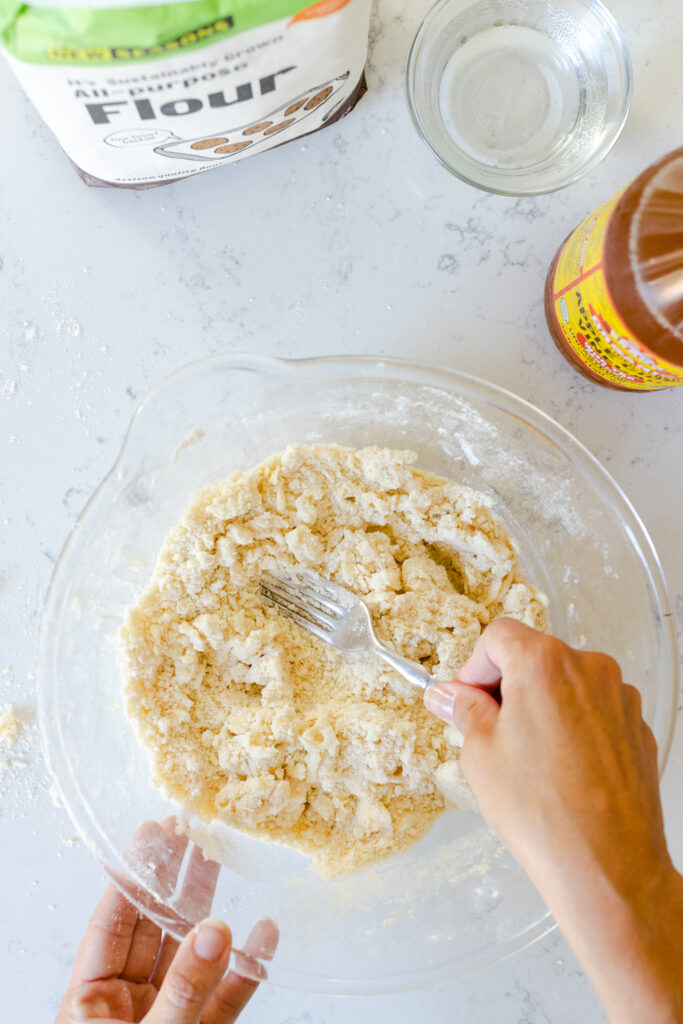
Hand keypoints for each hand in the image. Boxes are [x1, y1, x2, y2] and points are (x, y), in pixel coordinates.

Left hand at [57, 818, 277, 1023]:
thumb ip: (182, 991)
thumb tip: (215, 932)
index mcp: (91, 1003)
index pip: (111, 927)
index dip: (131, 879)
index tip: (149, 834)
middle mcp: (130, 1005)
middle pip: (154, 930)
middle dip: (175, 880)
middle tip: (190, 831)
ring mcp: (171, 1019)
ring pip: (194, 956)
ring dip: (212, 911)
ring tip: (224, 860)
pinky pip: (228, 997)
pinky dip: (248, 967)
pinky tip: (265, 935)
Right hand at [424, 618, 682, 1023]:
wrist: (607, 866)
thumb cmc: (545, 813)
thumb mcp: (480, 754)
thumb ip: (464, 711)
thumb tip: (449, 696)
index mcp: (544, 663)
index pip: (499, 636)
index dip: (474, 667)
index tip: (467, 698)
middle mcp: (589, 669)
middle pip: (535, 657)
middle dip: (508, 688)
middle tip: (489, 732)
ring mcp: (619, 699)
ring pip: (566, 686)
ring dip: (542, 709)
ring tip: (528, 761)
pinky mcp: (636, 729)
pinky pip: (594, 713)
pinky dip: (573, 730)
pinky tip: (560, 772)